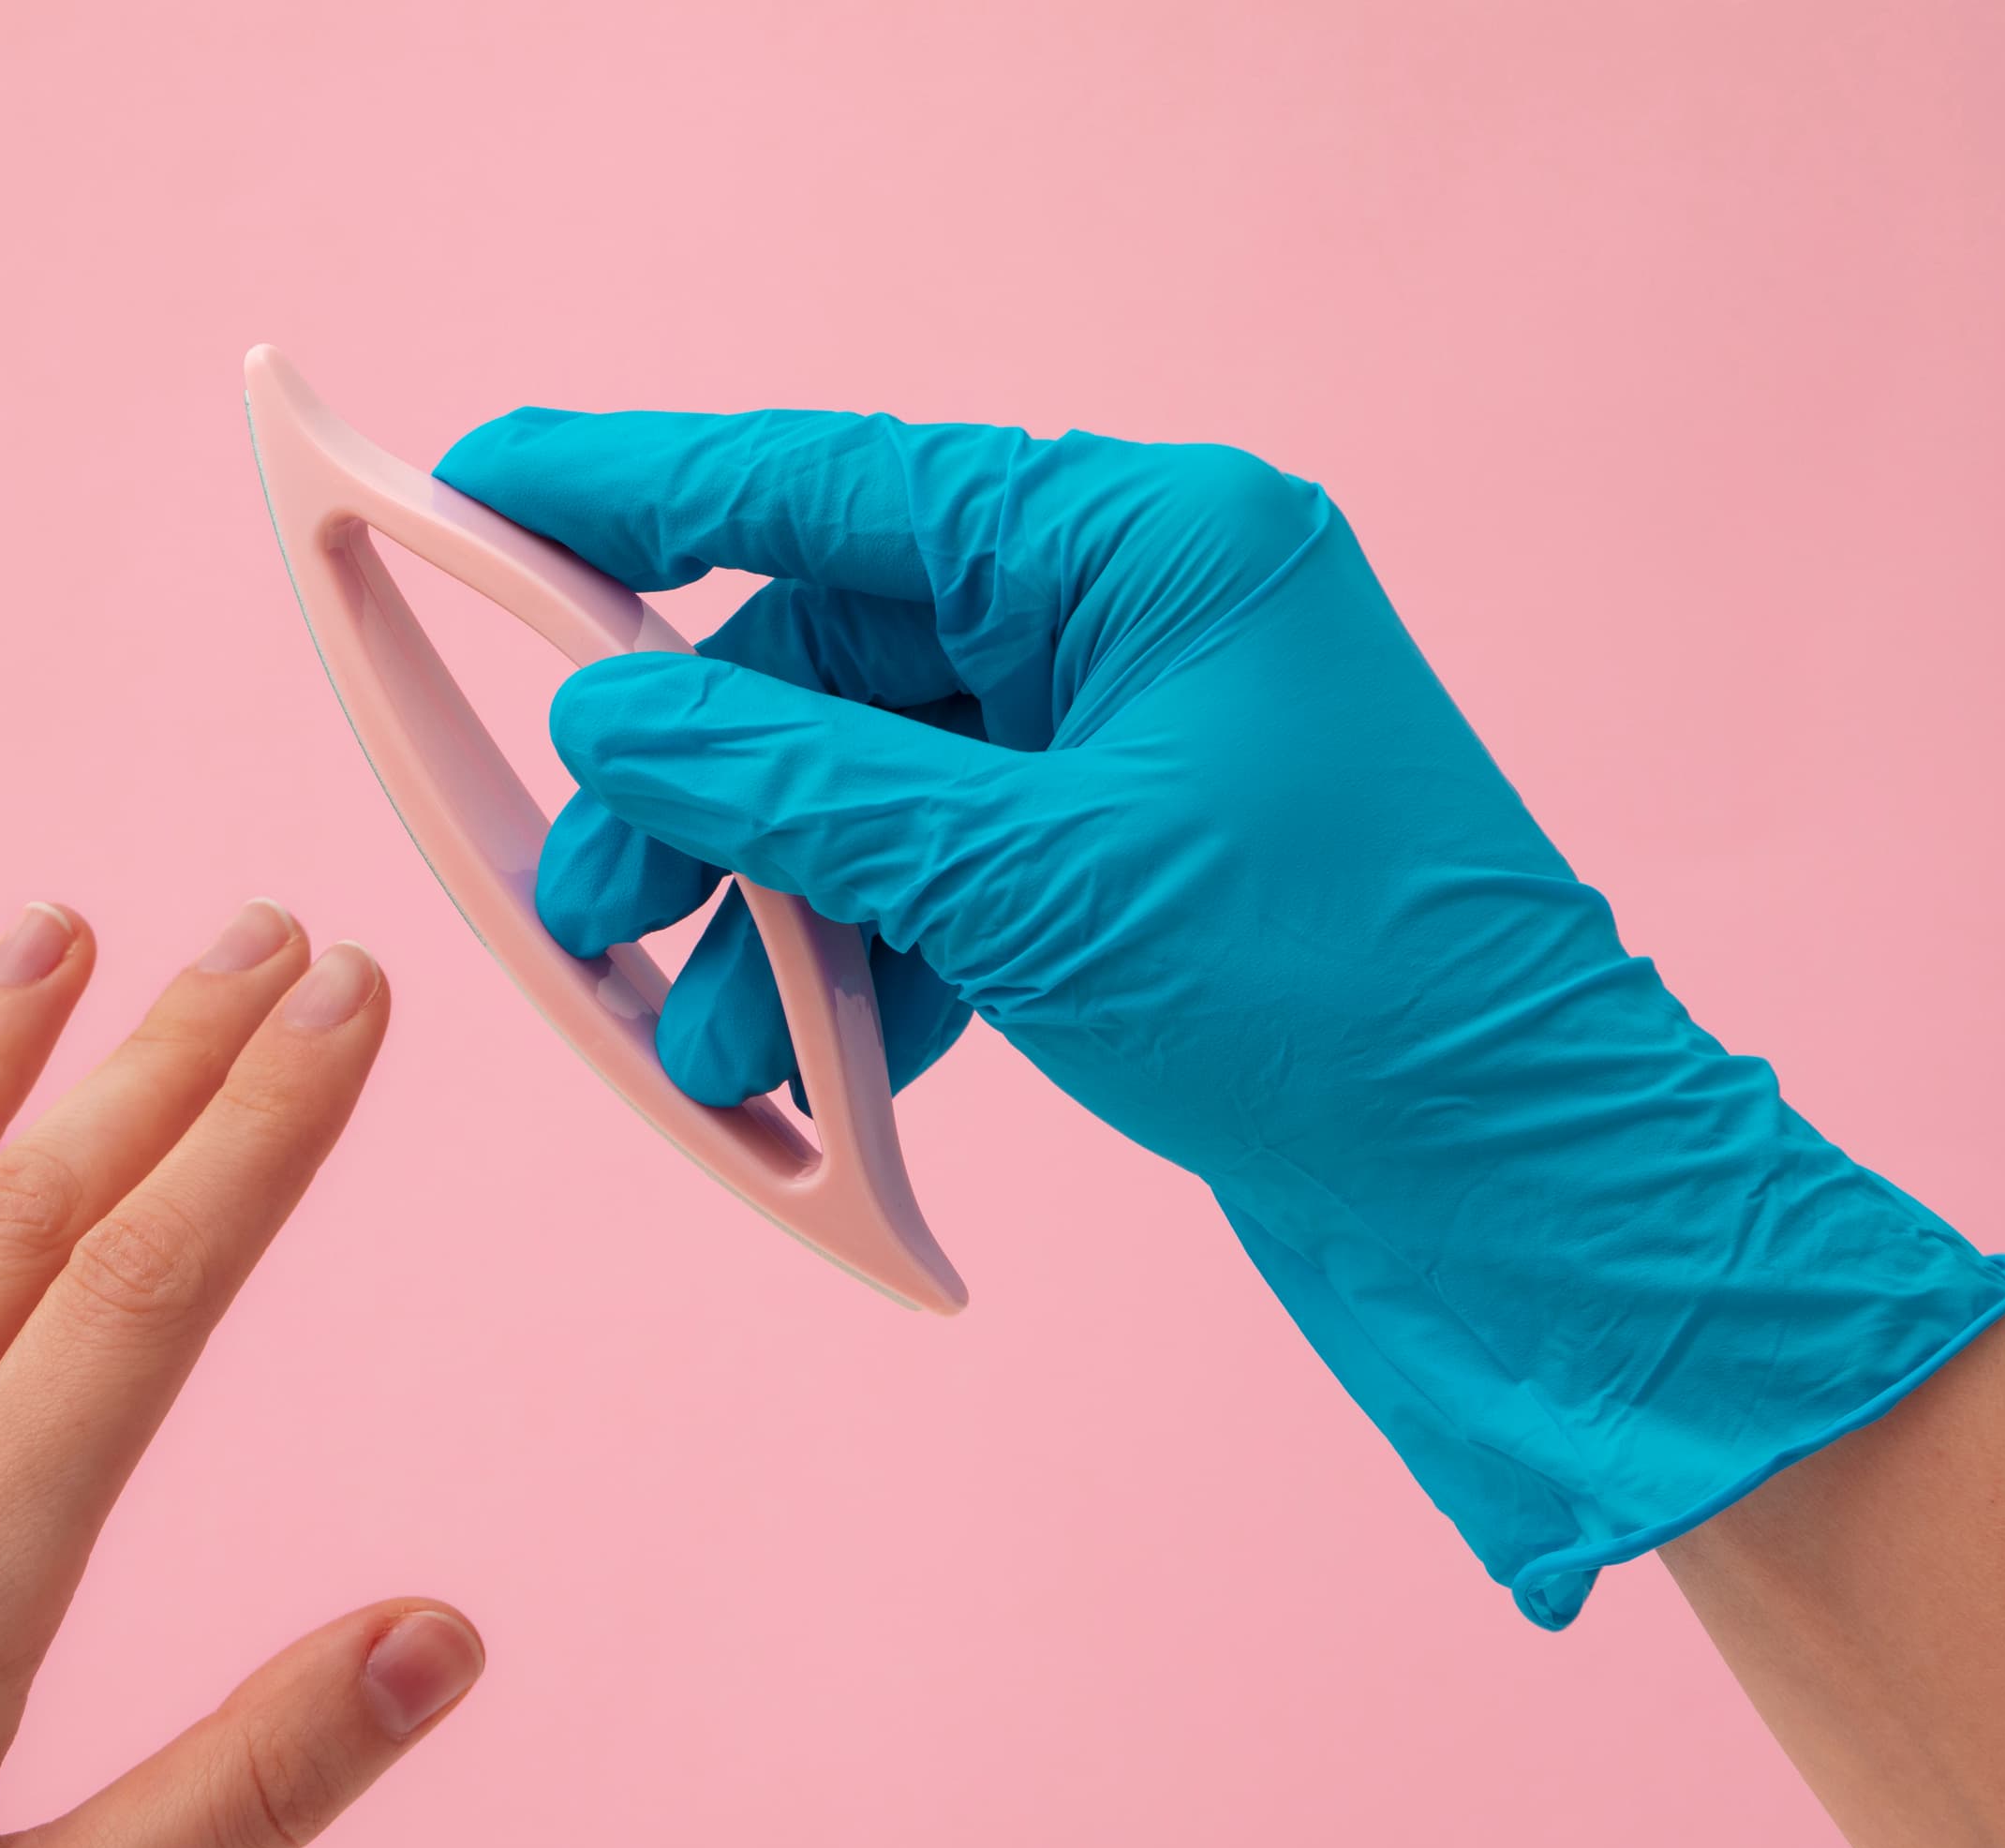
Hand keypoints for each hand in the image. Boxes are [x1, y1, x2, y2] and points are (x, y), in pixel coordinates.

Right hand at [438, 405, 2004, 1623]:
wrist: (1528, 1208)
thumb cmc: (1346, 1009)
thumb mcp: (1036, 887)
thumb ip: (801, 790)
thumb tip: (610, 718)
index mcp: (1147, 546)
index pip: (832, 485)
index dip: (634, 491)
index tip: (476, 482)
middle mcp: (1135, 616)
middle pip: (825, 662)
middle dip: (691, 799)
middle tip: (580, 915)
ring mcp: (1130, 746)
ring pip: (863, 794)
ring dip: (765, 919)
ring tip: (700, 1050)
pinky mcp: (1126, 869)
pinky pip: (933, 883)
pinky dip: (859, 971)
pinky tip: (805, 1071)